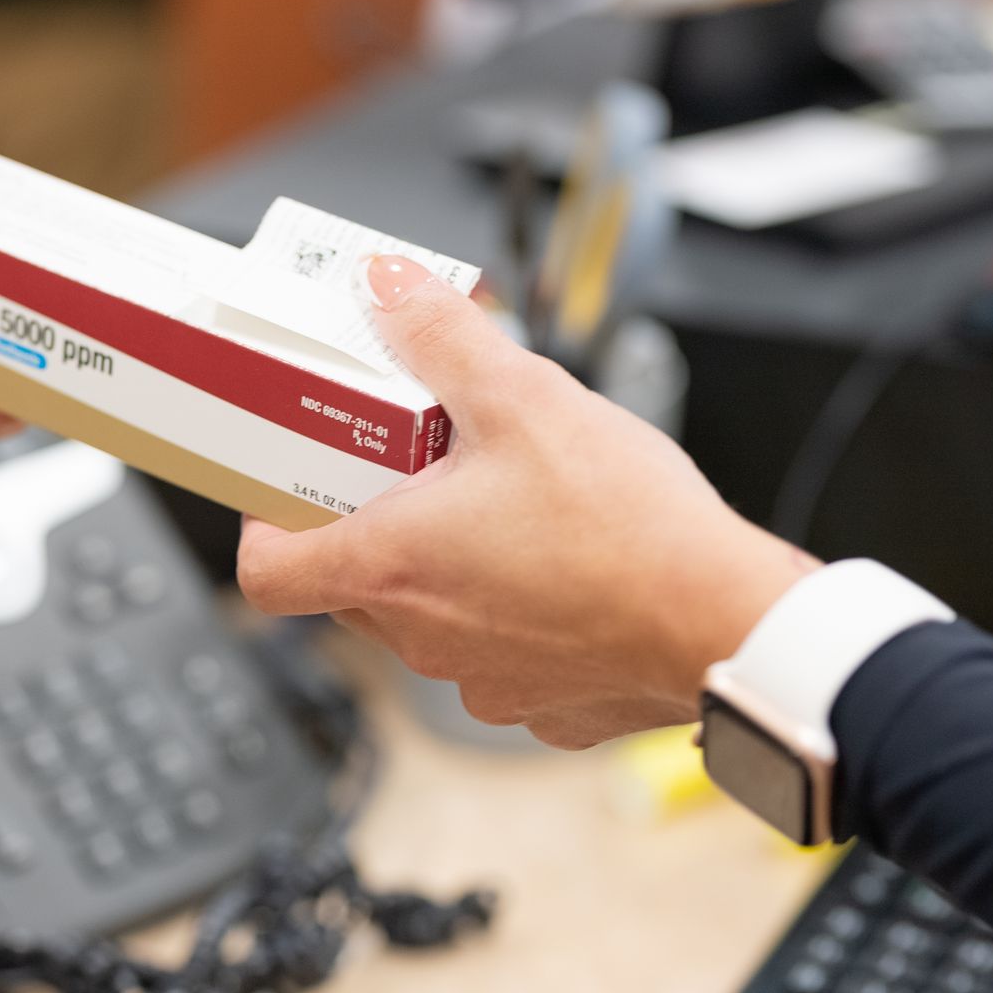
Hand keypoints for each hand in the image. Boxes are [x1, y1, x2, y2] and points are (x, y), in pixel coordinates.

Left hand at [236, 256, 818, 748]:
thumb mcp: (523, 397)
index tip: (286, 493)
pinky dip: (515, 614)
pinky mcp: (542, 706)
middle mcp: (420, 638)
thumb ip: (441, 336)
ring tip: (504, 507)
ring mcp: (480, 681)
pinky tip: (562, 568)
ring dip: (449, 566)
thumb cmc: (629, 530)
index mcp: (391, 567)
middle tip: (415, 469)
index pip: (266, 574)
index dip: (263, 529)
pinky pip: (502, 654)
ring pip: (429, 618)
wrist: (730, 624)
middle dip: (374, 523)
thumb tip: (386, 286)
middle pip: (351, 584)